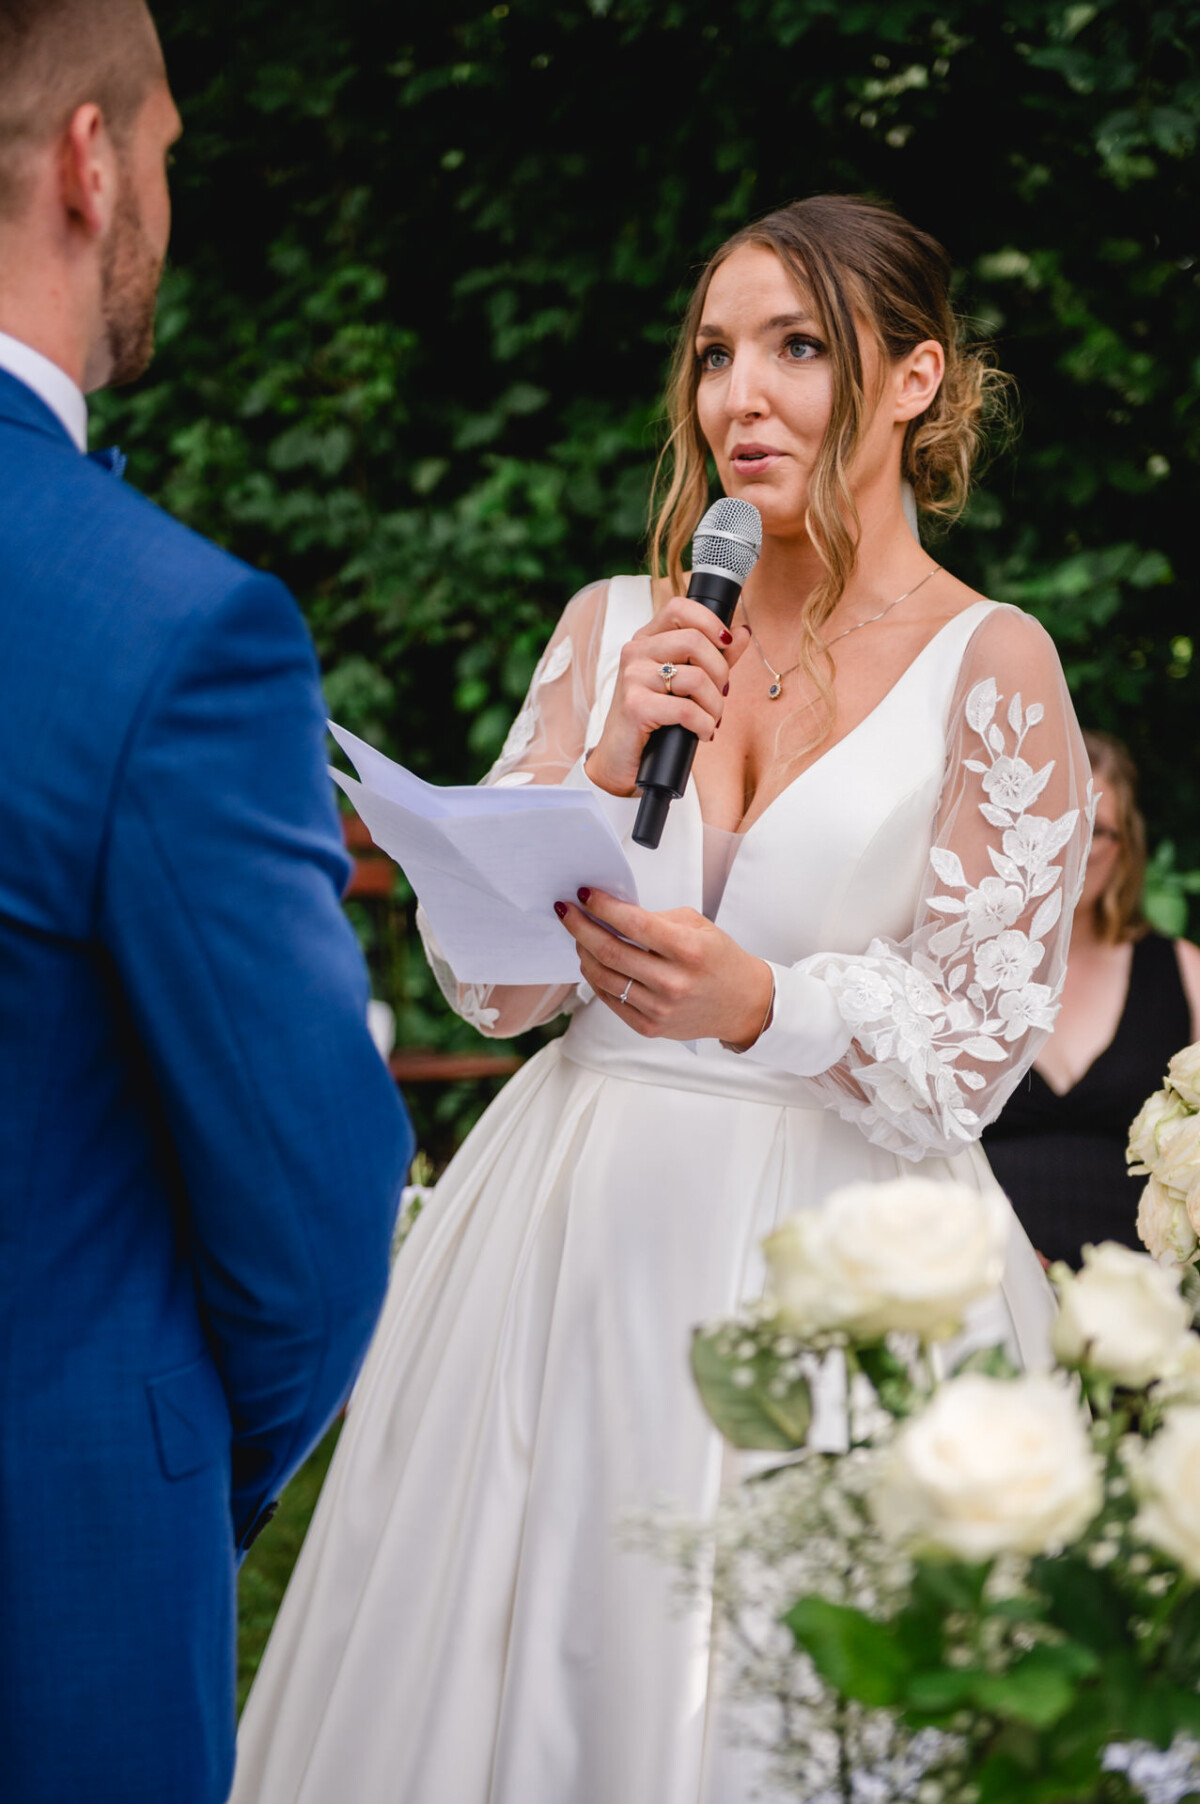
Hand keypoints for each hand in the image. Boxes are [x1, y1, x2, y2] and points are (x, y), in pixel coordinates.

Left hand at [554, 888, 773, 1046]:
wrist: (742, 1004)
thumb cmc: (720, 961)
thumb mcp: (698, 926)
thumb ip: (657, 918)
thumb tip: (614, 912)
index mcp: (688, 950)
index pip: (633, 923)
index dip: (603, 906)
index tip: (585, 894)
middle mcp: (673, 982)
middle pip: (610, 951)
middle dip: (580, 926)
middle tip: (566, 910)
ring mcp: (659, 1008)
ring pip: (604, 977)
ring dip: (583, 952)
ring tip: (578, 935)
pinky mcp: (649, 1027)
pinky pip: (610, 999)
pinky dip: (595, 977)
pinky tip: (591, 961)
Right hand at [583, 594, 750, 797]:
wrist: (622, 760)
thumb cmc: (654, 720)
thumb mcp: (686, 683)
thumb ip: (713, 657)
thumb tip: (742, 632)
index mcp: (647, 640)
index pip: (679, 608)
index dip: (710, 621)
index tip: (725, 644)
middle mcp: (635, 652)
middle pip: (695, 641)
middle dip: (720, 673)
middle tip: (720, 696)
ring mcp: (633, 677)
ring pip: (696, 678)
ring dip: (715, 705)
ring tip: (710, 720)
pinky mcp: (635, 706)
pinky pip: (687, 710)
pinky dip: (704, 725)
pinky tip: (702, 733)